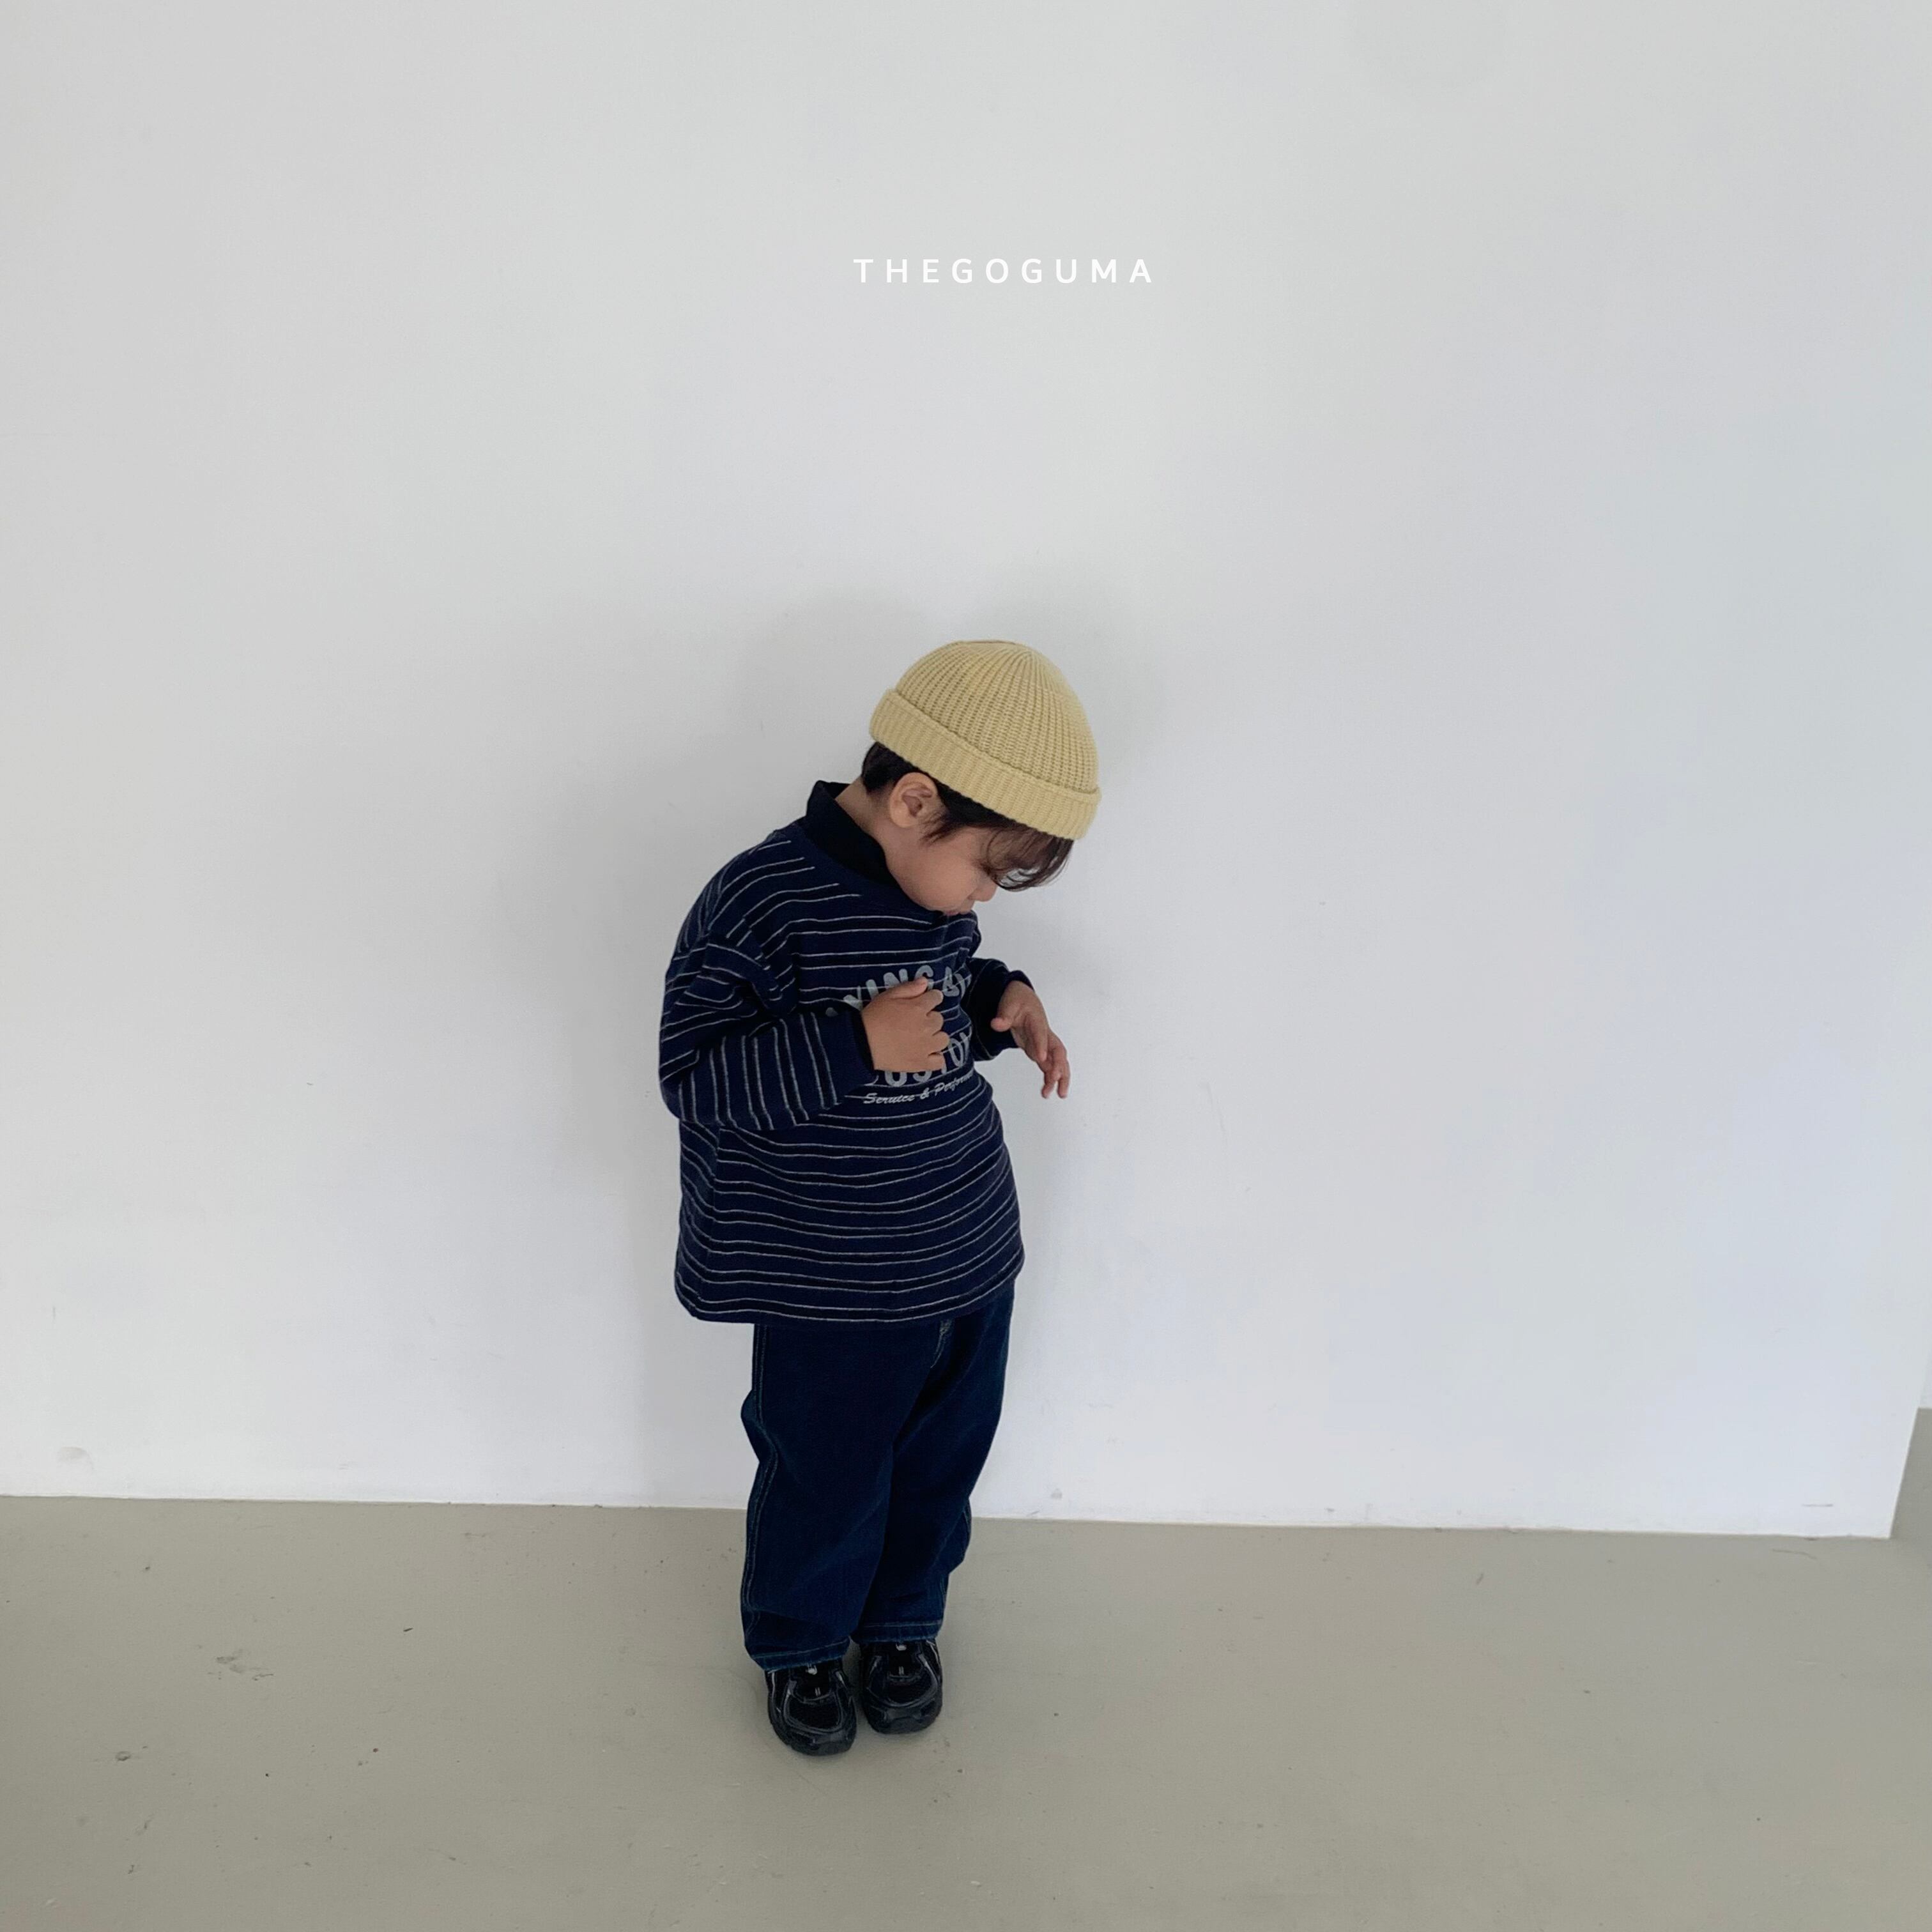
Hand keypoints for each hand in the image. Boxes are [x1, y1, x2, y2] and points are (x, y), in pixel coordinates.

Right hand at [861, 974, 950, 1072]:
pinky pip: (939, 1062)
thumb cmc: (873, 1017)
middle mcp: (926, 1027)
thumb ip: (909, 988)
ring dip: (935, 1036)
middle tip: (916, 1022)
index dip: (930, 998)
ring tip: (923, 1038)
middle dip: (930, 1018)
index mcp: (918, 1008)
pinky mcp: (921, 1063)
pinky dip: (936, 1058)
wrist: (862, 1043)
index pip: (936, 998)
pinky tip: (927, 1054)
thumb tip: (925, 981)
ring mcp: (925, 1047)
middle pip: (939, 1019)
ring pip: (943, 1039)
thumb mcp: (888, 996)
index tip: (925, 1002)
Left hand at [991, 980, 1069, 1097]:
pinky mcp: (1040, 1050)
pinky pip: (1048, 1065)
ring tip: (1060, 1094)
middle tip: (1055, 1079)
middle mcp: (1045, 1034)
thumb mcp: (1008, 1004)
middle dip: (1059, 1065)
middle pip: (1057, 1050)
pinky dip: (1051, 1078)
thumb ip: (1003, 1016)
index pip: (1041, 1035)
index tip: (1041, 1059)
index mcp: (1037, 1021)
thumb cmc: (1018, 999)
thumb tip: (996, 1024)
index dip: (1042, 1046)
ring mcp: (1044, 1043)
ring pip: (1058, 1061)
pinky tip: (1048, 1091)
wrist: (1022, 996)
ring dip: (1061, 1076)